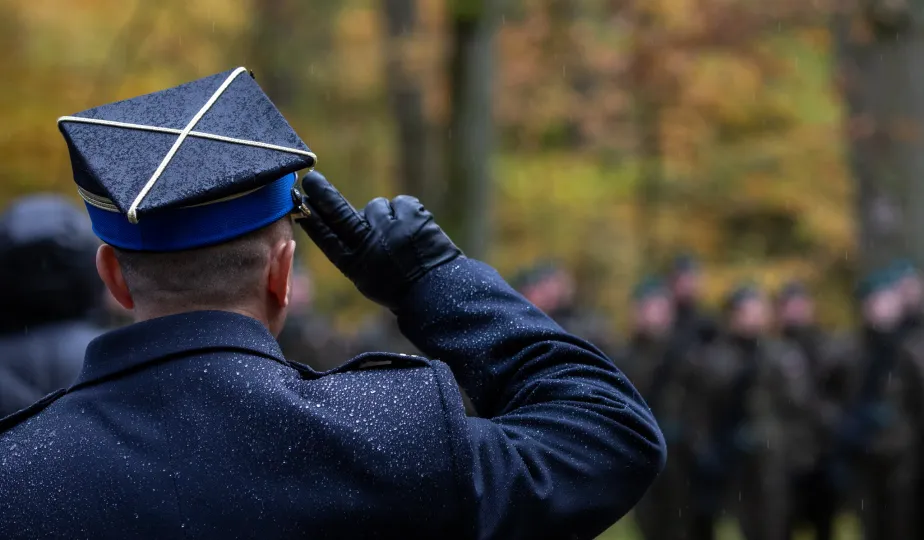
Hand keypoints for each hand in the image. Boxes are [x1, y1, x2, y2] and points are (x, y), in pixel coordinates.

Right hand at [294, 171, 461, 309]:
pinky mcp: (411, 217)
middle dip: (323, 195)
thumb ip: (357, 253)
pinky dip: (409, 213)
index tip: (301, 202)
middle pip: (339, 213)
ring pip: (378, 206)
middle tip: (312, 178)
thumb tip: (351, 224)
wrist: (438, 292)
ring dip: (388, 215)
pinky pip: (403, 203)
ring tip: (403, 237)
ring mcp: (390, 229)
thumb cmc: (401, 289)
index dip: (313, 220)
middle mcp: (369, 244)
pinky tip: (417, 231)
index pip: (327, 237)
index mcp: (355, 265)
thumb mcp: (369, 279)